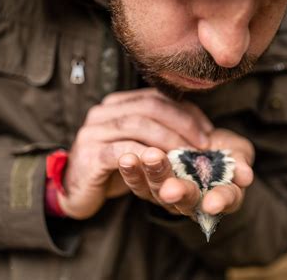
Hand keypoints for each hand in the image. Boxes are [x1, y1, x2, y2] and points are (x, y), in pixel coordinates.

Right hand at [58, 88, 212, 218]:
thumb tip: (203, 130)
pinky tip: (164, 164)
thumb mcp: (140, 145)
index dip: (186, 112)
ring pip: (137, 125)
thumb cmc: (115, 167)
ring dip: (168, 139)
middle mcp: (104, 111)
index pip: (157, 97)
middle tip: (203, 145)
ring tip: (188, 156)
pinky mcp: (89, 155)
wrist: (77, 190)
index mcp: (118, 104)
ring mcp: (94, 131)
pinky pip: (122, 150)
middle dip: (182, 124)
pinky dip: (146, 156)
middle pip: (149, 106)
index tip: (208, 131)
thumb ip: (160, 131)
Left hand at [116, 128, 254, 216]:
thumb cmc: (226, 151)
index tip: (212, 203)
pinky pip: (139, 182)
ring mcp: (169, 194)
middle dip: (179, 192)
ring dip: (152, 176)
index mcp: (222, 194)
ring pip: (159, 191)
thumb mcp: (239, 152)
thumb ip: (242, 163)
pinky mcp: (148, 185)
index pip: (225, 200)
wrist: (201, 143)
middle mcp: (195, 201)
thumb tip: (245, 176)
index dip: (220, 201)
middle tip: (170, 188)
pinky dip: (132, 172)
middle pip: (186, 199)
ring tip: (147, 158)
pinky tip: (126, 159)